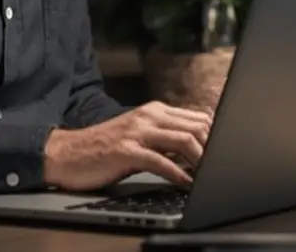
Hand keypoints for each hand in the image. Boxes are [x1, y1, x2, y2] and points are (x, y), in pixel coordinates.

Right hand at [42, 101, 211, 191]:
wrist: (68, 153)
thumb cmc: (105, 148)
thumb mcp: (139, 136)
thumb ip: (165, 137)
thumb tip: (198, 147)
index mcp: (153, 110)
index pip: (197, 118)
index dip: (216, 136)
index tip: (227, 153)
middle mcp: (147, 116)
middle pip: (196, 127)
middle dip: (214, 149)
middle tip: (222, 168)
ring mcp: (137, 132)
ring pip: (183, 141)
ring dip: (201, 161)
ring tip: (209, 177)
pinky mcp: (126, 151)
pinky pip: (161, 162)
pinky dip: (178, 175)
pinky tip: (186, 185)